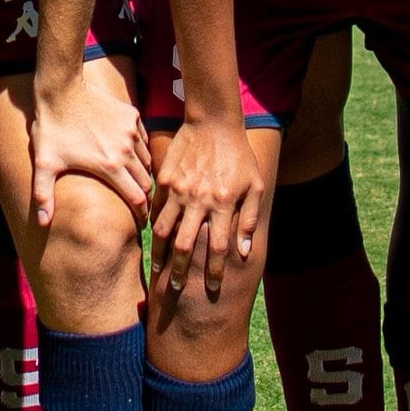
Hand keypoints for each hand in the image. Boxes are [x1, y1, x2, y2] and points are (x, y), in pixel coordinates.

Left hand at [30, 64, 152, 230]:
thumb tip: (41, 223)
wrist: (62, 90)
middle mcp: (126, 150)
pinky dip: (139, 150)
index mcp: (109, 166)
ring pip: (146, 161)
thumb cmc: (51, 128)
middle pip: (146, 182)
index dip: (141, 213)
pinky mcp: (132, 117)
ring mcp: (131, 132)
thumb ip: (43, 195)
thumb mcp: (44, 163)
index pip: (137, 199)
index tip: (140, 221)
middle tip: (138, 202)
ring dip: (141, 172)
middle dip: (144, 195)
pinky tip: (128, 153)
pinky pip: (143, 140)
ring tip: (133, 179)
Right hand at [147, 112, 262, 302]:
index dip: (213, 271)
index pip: (217, 247)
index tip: (211, 287)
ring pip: (163, 229)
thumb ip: (250, 220)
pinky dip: (154, 226)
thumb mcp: (255, 187)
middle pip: (185, 245)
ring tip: (159, 268)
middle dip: (180, 270)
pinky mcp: (166, 179)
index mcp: (224, 204)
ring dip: (160, 253)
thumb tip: (244, 252)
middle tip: (176, 287)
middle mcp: (200, 200)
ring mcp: (180, 190)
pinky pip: (157, 208)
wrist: (214, 123)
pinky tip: (154, 239)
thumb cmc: (239, 157)